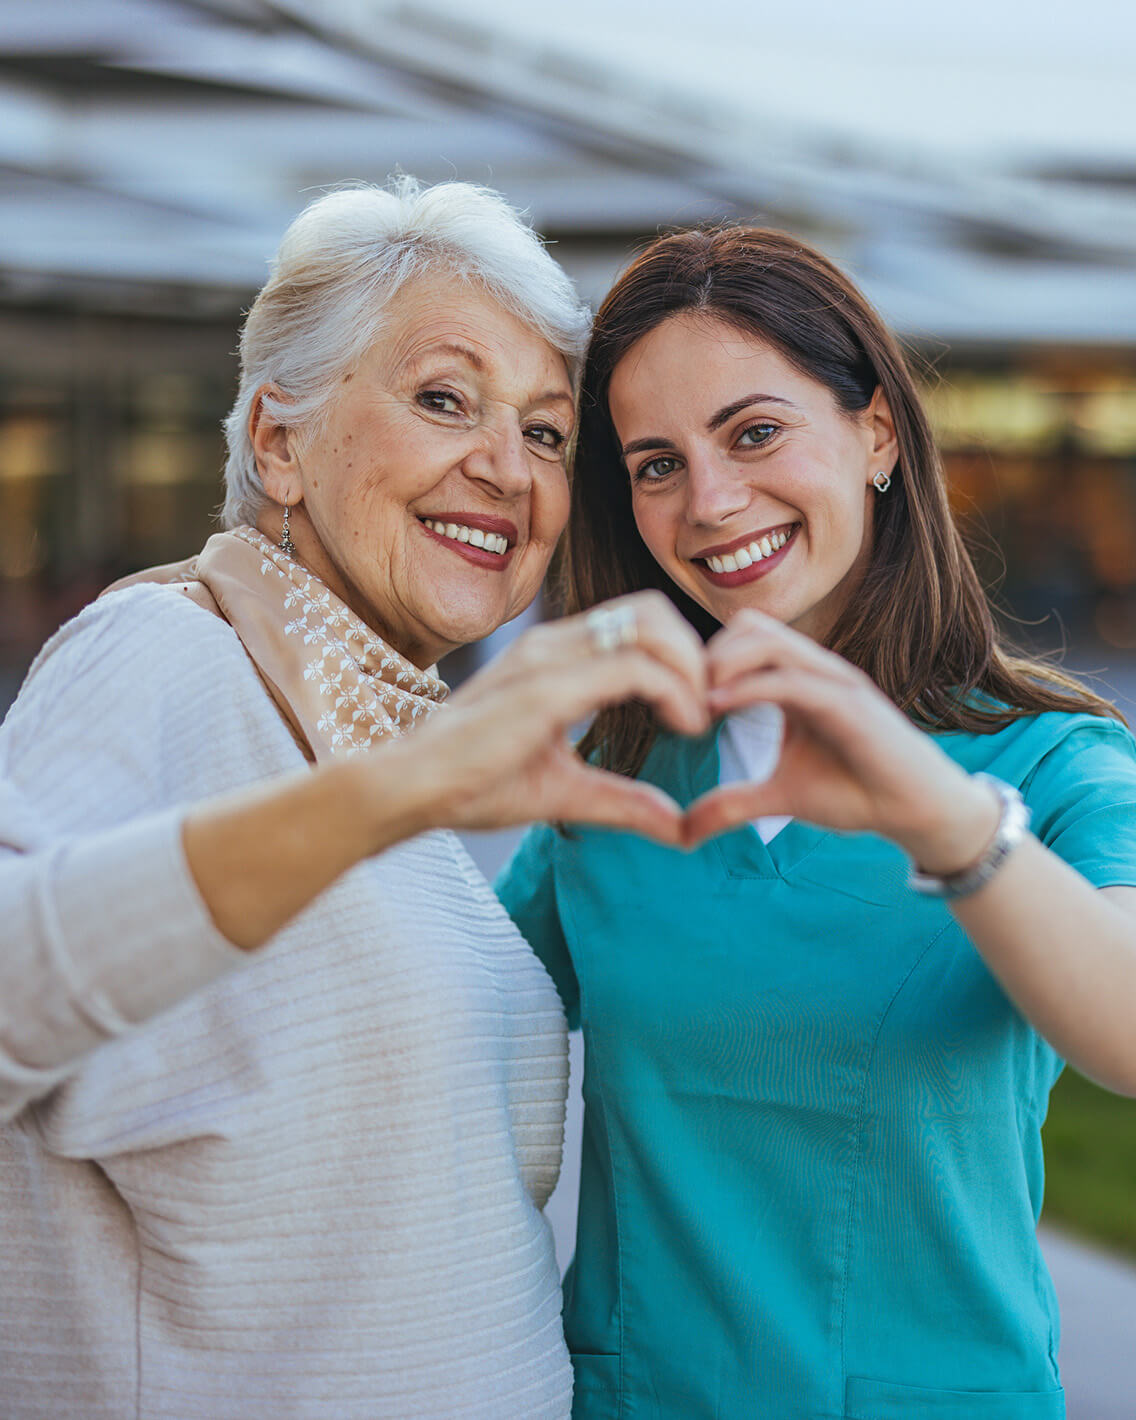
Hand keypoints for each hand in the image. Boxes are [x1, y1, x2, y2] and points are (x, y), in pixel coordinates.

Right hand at [380, 592, 708, 845]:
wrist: (411, 789)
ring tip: (697, 719)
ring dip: (691, 668)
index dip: (681, 657)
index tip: (696, 711)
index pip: (637, 623)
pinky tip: (684, 727)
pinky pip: (632, 667)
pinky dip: (673, 691)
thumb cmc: (473, 784)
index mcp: (555, 657)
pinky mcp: (546, 687)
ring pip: (649, 626)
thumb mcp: (565, 790)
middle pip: (651, 610)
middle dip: (694, 653)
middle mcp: (553, 644)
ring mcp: (549, 658)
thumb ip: (623, 801)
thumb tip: (680, 827)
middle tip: (706, 708)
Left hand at [684, 609, 999, 869]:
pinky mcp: (848, 703)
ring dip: (721, 663)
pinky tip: (716, 709)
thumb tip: (684, 832)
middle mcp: (814, 670)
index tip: (674, 699)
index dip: (702, 661)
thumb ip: (732, 804)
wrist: (915, 810)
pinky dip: (748, 688)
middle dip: (705, 654)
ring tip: (695, 702)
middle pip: (748, 626)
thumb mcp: (779, 797)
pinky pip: (790, 679)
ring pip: (767, 640)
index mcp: (796, 680)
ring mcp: (833, 681)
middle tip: (679, 698)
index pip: (742, 639)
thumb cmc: (854, 793)